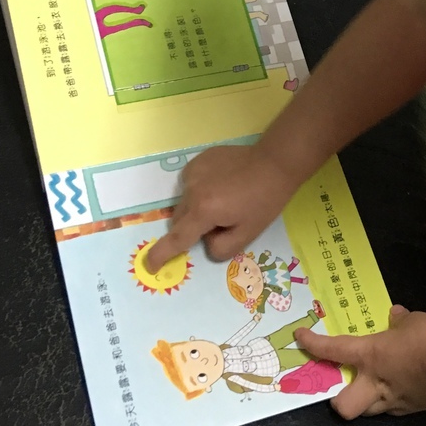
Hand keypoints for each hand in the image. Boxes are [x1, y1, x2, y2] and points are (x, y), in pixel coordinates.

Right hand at [147, 145, 295, 270]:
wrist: (275, 162)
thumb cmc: (265, 201)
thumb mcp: (248, 234)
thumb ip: (221, 248)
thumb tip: (205, 242)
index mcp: (204, 211)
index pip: (177, 238)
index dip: (161, 254)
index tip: (150, 266)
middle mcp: (192, 190)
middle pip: (179, 220)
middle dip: (192, 228)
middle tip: (221, 224)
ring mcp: (193, 171)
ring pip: (184, 202)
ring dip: (196, 209)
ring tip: (226, 201)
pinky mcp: (199, 160)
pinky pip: (190, 184)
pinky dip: (200, 191)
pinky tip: (222, 185)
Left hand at [295, 305, 425, 417]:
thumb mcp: (412, 320)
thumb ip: (399, 321)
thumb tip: (394, 315)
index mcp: (370, 355)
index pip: (333, 350)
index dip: (313, 344)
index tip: (300, 337)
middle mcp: (375, 382)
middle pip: (343, 406)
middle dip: (338, 400)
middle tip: (343, 386)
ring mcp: (393, 401)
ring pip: (368, 412)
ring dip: (366, 401)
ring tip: (374, 388)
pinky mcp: (412, 409)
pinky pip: (394, 409)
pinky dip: (393, 400)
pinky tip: (403, 388)